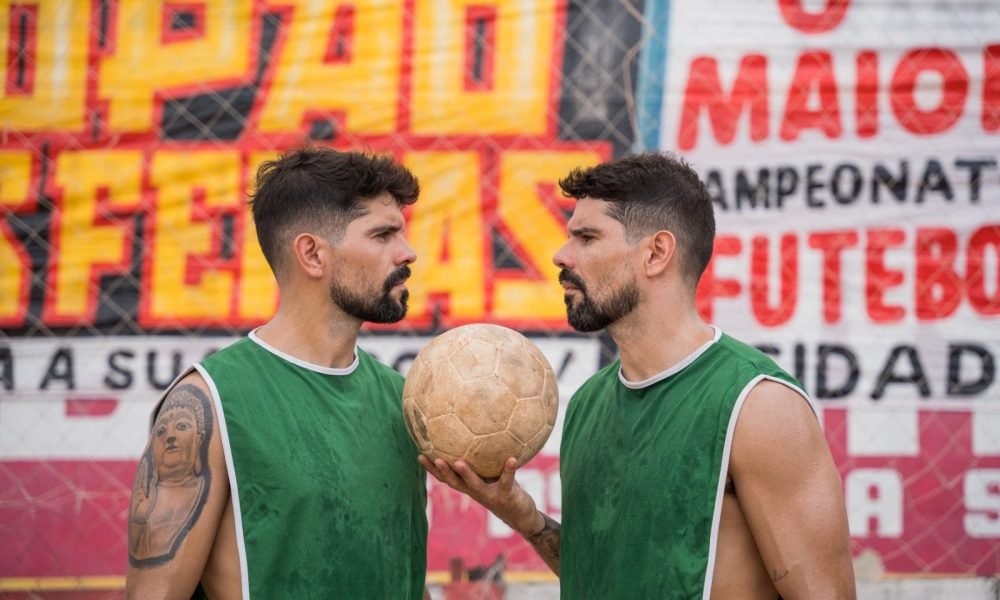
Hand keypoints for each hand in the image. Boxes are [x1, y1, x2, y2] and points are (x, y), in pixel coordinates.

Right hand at [419, 455, 543, 536]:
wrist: (521, 515)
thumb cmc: (504, 488)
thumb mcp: (491, 473)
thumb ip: (483, 458)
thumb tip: (476, 431)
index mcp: (468, 485)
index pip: (446, 477)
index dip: (432, 469)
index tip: (420, 455)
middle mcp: (475, 492)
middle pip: (454, 482)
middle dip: (443, 471)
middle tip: (433, 458)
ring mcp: (489, 495)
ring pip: (474, 484)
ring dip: (466, 473)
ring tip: (459, 462)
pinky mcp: (505, 496)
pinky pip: (506, 481)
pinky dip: (509, 470)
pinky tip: (512, 458)